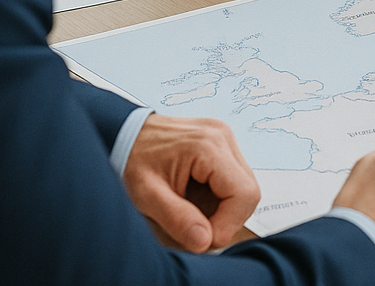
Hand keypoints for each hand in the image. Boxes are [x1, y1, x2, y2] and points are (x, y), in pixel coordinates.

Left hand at [123, 113, 260, 252]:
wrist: (125, 132)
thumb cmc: (132, 158)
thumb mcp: (147, 195)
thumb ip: (177, 219)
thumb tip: (205, 242)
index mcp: (208, 146)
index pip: (244, 194)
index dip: (228, 224)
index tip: (202, 238)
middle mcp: (223, 136)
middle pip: (248, 190)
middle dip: (226, 218)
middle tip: (196, 228)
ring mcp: (224, 137)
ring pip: (244, 185)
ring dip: (224, 207)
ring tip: (192, 209)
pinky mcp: (222, 141)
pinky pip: (234, 176)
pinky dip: (220, 195)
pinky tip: (196, 195)